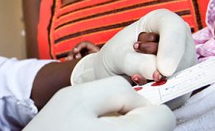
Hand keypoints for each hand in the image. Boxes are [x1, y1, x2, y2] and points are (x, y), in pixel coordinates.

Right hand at [23, 76, 175, 130]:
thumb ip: (116, 88)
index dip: (145, 106)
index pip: (165, 117)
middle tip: (102, 122)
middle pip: (157, 130)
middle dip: (135, 120)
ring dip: (126, 130)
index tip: (120, 108)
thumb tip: (141, 97)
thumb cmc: (49, 130)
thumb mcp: (77, 97)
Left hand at [70, 9, 195, 84]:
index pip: (174, 28)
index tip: (164, 70)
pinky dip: (160, 94)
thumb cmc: (116, 56)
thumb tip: (159, 74)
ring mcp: (187, 60)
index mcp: (163, 20)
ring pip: (182, 76)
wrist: (114, 72)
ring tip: (137, 73)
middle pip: (182, 56)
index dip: (171, 48)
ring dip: (157, 83)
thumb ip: (136, 62)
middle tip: (134, 67)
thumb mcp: (118, 56)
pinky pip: (178, 92)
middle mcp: (181, 38)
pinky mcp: (185, 82)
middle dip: (158, 68)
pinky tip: (145, 86)